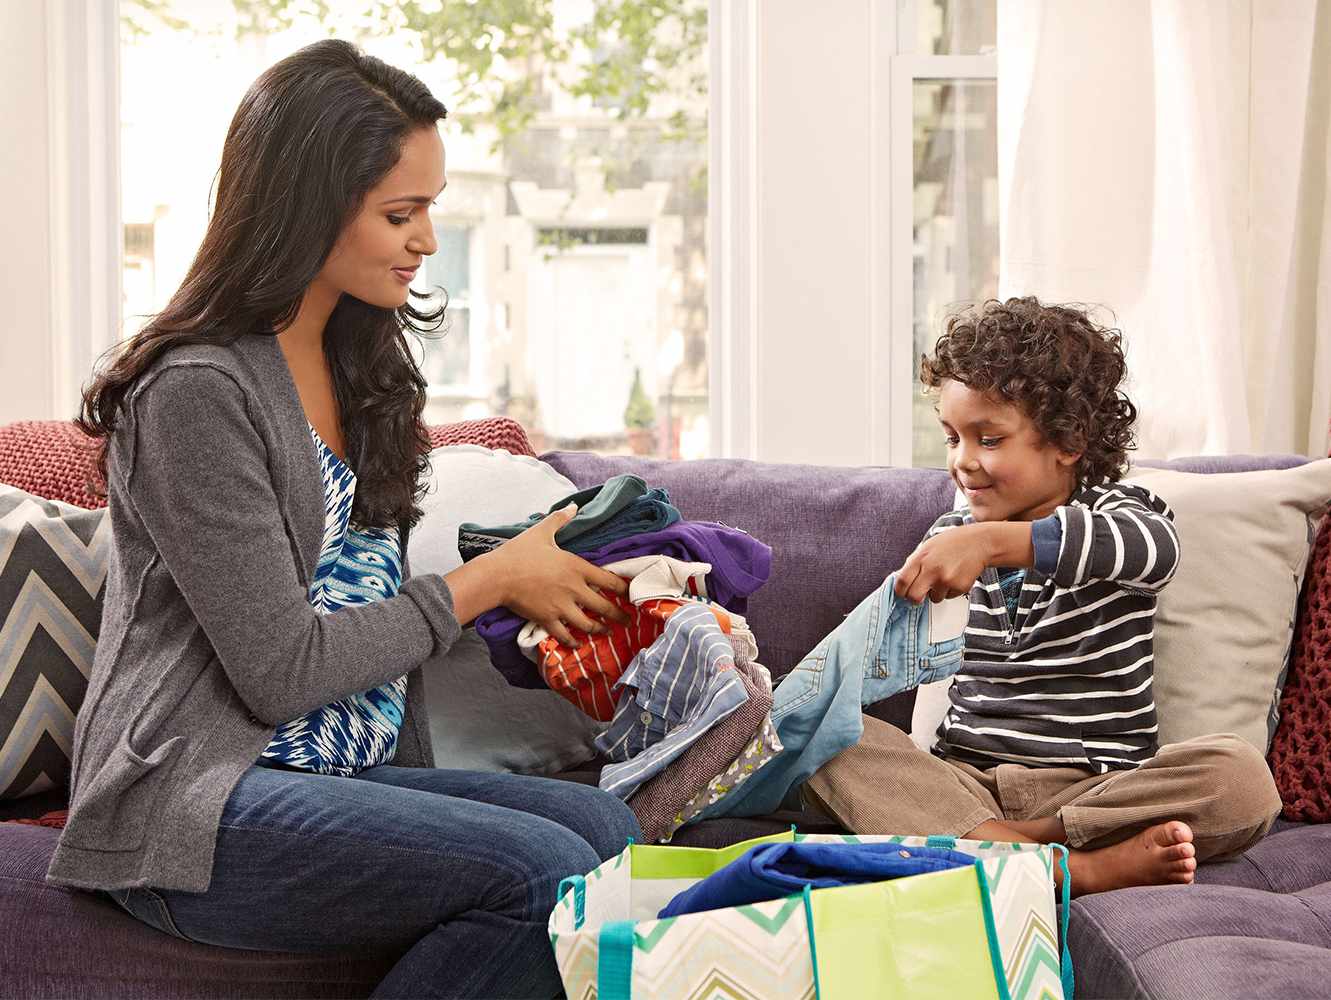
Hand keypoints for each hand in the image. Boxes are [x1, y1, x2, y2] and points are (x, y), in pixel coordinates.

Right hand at [486, 503, 631, 646]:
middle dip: (619, 615)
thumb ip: (560, 519)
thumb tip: (573, 506)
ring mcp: (561, 607)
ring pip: (588, 624)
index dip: (623, 589)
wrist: (497, 575)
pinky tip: (578, 643)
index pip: (609, 580)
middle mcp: (574, 589)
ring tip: (607, 632)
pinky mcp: (547, 619)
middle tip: (628, 621)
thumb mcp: (541, 531)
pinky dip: (573, 641)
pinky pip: (565, 635)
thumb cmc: (519, 552)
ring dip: (599, 629)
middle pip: (604, 606)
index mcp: (576, 567)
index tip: (631, 594)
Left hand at [893, 523, 991, 604]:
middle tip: (920, 594)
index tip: (903, 593)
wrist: (980, 542)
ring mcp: (946, 579)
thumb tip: (902, 580)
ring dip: (937, 592)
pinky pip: (949, 597)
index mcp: (921, 558)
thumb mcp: (928, 547)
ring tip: (945, 576)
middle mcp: (932, 570)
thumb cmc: (952, 543)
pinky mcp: (959, 587)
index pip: (902, 582)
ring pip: (934, 598)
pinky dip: (951, 591)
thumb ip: (915, 562)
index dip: (900, 591)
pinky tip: (956, 576)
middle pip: (914, 596)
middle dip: (915, 599)